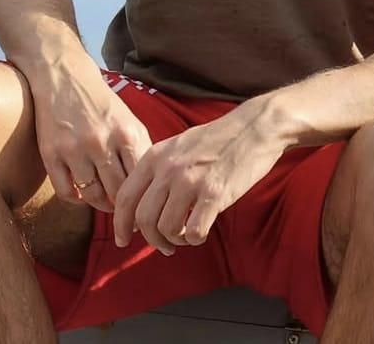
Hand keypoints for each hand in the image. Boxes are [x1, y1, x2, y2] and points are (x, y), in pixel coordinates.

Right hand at [32, 57, 152, 213]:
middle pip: (116, 192)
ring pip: (92, 196)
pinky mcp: (51, 153)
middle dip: (122, 207)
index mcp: (126, 133)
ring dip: (99, 203)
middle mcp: (100, 141)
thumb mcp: (128, 121)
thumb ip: (139, 151)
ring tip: (104, 202)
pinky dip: (76, 200)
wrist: (65, 76)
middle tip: (123, 213)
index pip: (139, 180)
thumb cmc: (102, 103)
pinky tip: (81, 194)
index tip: (141, 207)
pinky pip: (66, 193)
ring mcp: (74, 148)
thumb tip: (150, 189)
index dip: (141, 199)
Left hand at [112, 99, 286, 254]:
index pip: (125, 197)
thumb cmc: (216, 140)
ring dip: (174, 241)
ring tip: (185, 236)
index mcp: (155, 156)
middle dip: (151, 239)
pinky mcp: (214, 194)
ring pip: (166, 229)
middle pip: (143, 219)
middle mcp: (168, 168)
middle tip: (164, 245)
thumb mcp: (177, 146)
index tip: (124, 240)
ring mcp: (190, 181)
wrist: (253, 128)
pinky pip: (194, 233)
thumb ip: (158, 170)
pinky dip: (195, 239)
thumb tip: (140, 205)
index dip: (121, 224)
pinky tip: (202, 230)